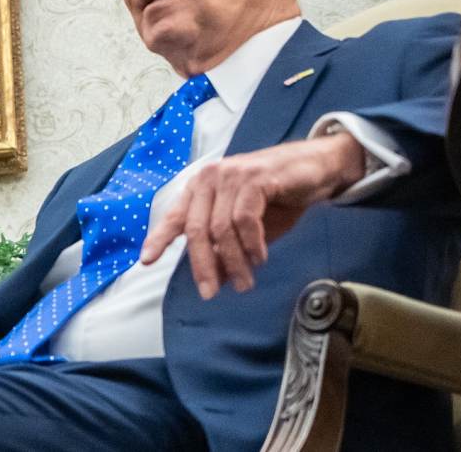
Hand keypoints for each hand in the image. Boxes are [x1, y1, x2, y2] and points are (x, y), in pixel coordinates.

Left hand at [140, 131, 366, 298]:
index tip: (146, 261)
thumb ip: (227, 247)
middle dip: (202, 265)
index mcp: (200, 188)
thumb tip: (212, 278)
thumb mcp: (246, 227)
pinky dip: (251, 244)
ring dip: (234, 262)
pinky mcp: (254, 177)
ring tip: (245, 282)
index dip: (159, 239)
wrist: (314, 168)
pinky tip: (260, 257)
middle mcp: (209, 178)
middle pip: (196, 229)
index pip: (175, 216)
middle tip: (211, 293)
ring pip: (220, 228)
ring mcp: (230, 175)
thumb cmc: (277, 197)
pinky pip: (245, 219)